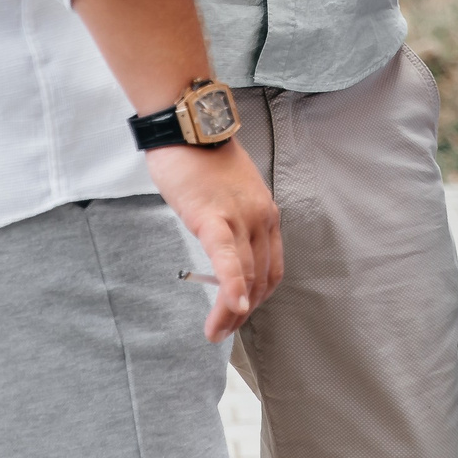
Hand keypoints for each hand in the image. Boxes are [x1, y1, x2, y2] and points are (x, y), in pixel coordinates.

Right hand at [145, 141, 282, 342]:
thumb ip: (232, 220)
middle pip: (260, 278)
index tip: (239, 312)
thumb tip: (220, 247)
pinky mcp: (213, 217)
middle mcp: (261, 218)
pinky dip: (231, 286)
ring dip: (232, 311)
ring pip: (244, 276)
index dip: (257, 296)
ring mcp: (240, 218)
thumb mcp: (228, 192)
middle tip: (222, 331)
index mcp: (266, 213)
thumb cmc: (200, 157)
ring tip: (215, 332)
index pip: (270, 268)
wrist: (186, 125)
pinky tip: (230, 307)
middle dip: (243, 312)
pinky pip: (226, 258)